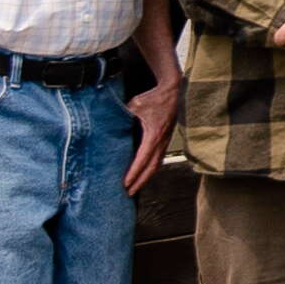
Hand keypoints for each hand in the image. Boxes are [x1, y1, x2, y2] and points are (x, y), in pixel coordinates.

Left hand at [119, 77, 178, 192]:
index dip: (134, 173)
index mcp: (154, 135)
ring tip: (136, 186)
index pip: (142, 160)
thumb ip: (124, 115)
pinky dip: (151, 168)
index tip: (125, 184)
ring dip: (146, 177)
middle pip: (151, 168)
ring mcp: (166, 141)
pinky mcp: (166, 139)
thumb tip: (111, 122)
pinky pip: (159, 157)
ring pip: (157, 165)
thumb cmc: (155, 97)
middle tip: (129, 192)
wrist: (173, 91)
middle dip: (140, 181)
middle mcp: (161, 141)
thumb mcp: (135, 104)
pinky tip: (145, 171)